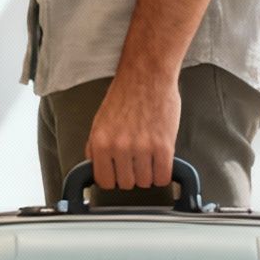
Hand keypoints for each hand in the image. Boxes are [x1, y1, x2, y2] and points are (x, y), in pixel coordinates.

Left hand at [84, 71, 180, 191]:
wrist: (147, 75)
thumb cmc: (125, 94)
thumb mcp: (100, 120)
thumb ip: (95, 145)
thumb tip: (95, 165)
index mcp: (101, 141)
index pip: (104, 181)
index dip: (112, 179)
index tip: (118, 174)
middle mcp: (120, 147)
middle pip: (126, 184)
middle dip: (131, 175)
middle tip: (135, 161)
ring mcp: (142, 147)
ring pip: (145, 182)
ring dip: (148, 174)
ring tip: (148, 158)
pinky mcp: (164, 145)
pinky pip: (163, 176)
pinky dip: (163, 173)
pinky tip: (160, 162)